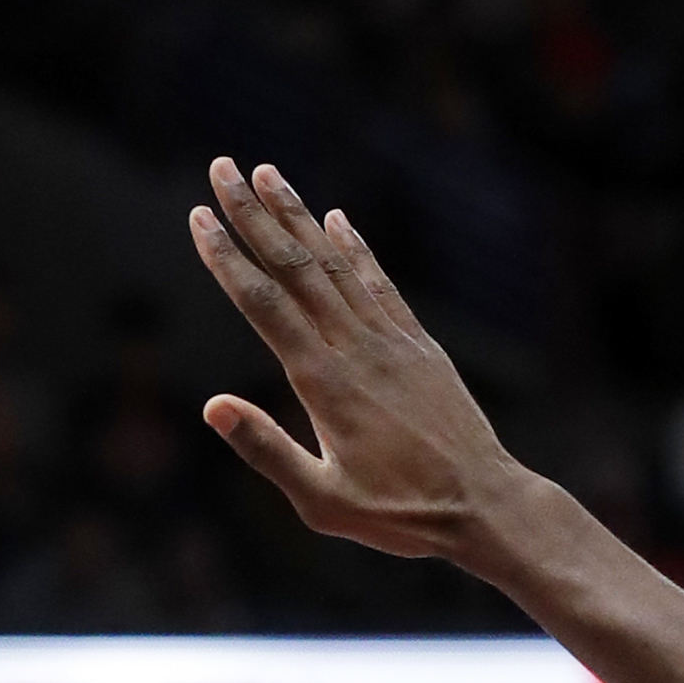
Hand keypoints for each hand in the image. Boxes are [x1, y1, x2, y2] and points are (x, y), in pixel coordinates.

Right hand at [190, 159, 544, 566]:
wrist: (484, 505)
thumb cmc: (400, 515)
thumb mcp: (321, 502)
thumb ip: (267, 450)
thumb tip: (212, 406)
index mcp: (324, 384)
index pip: (264, 305)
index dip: (228, 259)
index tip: (199, 217)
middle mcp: (357, 348)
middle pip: (296, 267)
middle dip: (254, 215)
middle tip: (222, 167)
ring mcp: (392, 341)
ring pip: (335, 264)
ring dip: (298, 216)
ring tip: (268, 174)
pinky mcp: (420, 346)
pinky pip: (380, 284)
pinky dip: (355, 248)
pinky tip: (336, 219)